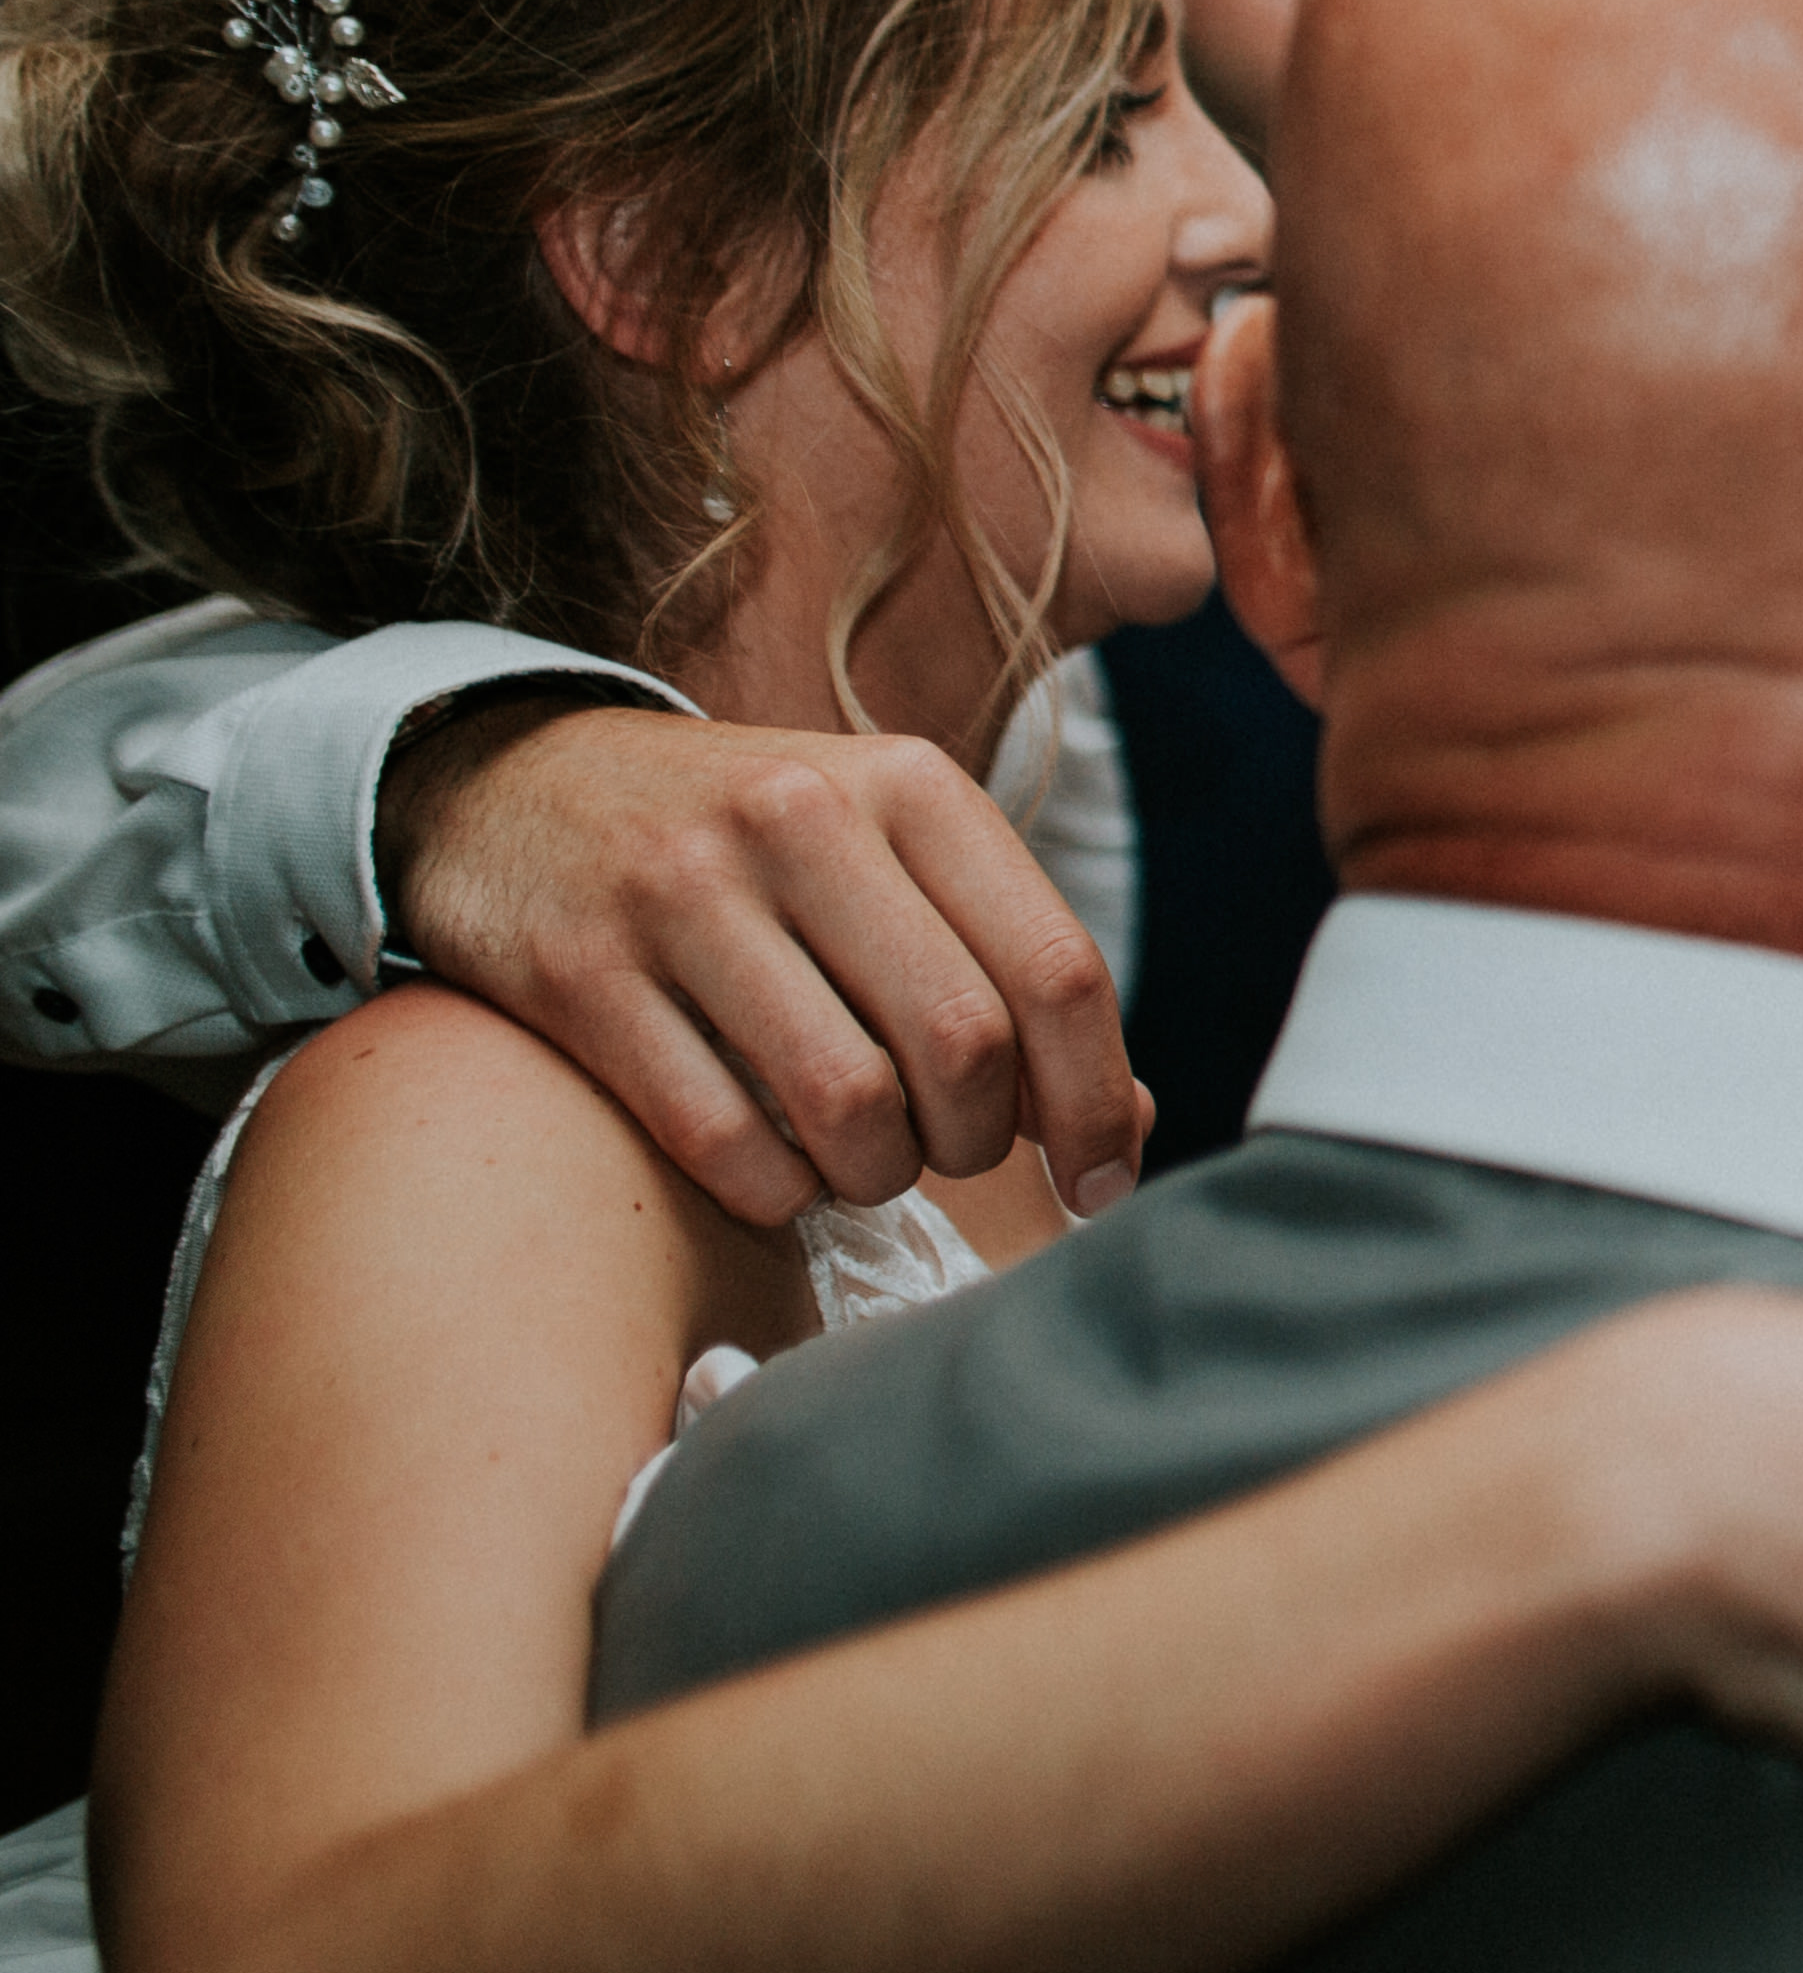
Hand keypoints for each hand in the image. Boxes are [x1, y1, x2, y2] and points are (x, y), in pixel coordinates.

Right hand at [379, 699, 1147, 1227]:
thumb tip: (1122, 1130)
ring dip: (876, 1174)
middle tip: (949, 1152)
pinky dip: (774, 1188)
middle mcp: (803, 821)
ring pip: (849, 1105)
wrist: (509, 784)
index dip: (1095, 1100)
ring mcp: (682, 893)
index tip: (1097, 1179)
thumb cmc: (748, 846)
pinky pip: (725, 1141)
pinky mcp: (581, 976)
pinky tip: (775, 1165)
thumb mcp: (890, 853)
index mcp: (910, 786)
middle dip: (977, 1141)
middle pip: (963, 1047)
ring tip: (863, 1158)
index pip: (1057, 969)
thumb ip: (1005, 969)